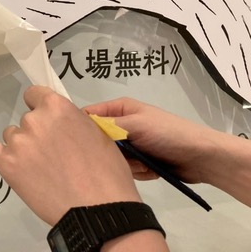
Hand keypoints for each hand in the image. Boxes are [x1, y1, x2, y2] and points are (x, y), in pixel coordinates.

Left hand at [0, 86, 141, 225]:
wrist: (98, 209)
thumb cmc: (106, 173)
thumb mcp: (97, 133)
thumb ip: (72, 121)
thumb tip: (60, 124)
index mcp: (57, 107)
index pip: (35, 94)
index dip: (42, 108)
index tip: (48, 122)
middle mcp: (34, 120)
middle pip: (27, 118)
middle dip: (38, 132)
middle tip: (52, 153)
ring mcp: (18, 142)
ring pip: (12, 135)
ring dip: (22, 145)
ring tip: (39, 167)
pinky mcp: (6, 163)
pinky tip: (1, 153)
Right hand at [84, 97, 219, 183]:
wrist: (201, 157)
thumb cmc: (168, 133)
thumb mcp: (136, 124)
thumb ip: (107, 125)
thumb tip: (81, 125)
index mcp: (120, 109)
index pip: (89, 115)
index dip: (82, 127)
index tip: (79, 142)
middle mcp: (123, 125)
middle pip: (99, 140)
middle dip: (111, 151)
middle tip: (124, 155)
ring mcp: (132, 144)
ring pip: (113, 158)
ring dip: (127, 164)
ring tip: (144, 163)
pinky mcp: (140, 161)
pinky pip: (126, 170)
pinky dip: (138, 171)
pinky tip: (151, 169)